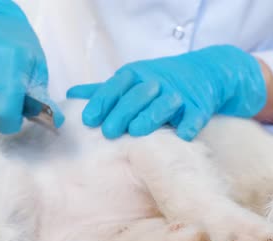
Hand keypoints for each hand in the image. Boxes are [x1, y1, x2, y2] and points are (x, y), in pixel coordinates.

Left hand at [67, 45, 266, 140]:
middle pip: (138, 94)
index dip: (102, 102)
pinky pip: (195, 114)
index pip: (115, 86)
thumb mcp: (129, 82)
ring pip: (165, 102)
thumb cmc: (157, 83)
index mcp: (135, 75)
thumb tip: (69, 95)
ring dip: (152, 115)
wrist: (203, 73)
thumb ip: (101, 91)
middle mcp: (156, 81)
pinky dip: (190, 124)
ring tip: (137, 131)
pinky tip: (183, 135)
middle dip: (122, 112)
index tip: (88, 119)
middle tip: (108, 131)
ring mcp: (179, 93)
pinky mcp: (200, 105)